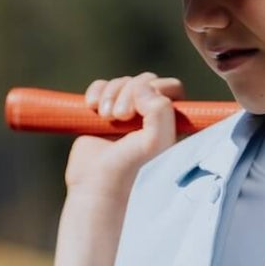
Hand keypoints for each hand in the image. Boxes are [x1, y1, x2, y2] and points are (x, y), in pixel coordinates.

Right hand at [64, 73, 185, 197]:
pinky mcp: (102, 112)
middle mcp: (150, 116)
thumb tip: (142, 85)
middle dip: (130, 92)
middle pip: (145, 80)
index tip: (141, 111)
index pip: (171, 87)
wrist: (97, 184)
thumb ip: (160, 109)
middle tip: (120, 117)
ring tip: (106, 117)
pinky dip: (96, 92)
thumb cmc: (132, 167)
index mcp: (169, 122)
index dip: (156, 89)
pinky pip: (101, 86)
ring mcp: (125, 112)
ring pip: (122, 82)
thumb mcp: (156, 140)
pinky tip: (93, 108)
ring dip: (111, 94)